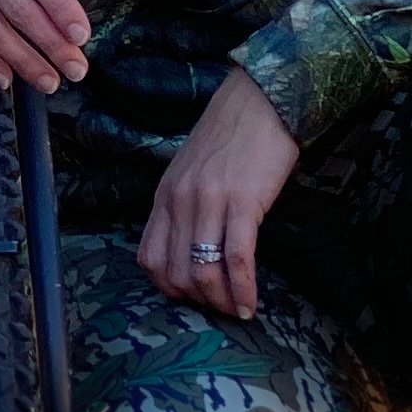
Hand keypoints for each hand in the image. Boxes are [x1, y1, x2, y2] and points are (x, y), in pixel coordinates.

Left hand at [137, 67, 300, 319]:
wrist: (261, 100)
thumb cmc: (232, 136)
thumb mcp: (192, 171)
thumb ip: (186, 206)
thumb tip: (194, 248)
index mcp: (165, 196)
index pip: (150, 258)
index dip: (169, 288)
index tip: (193, 297)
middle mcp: (180, 202)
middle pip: (176, 272)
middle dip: (198, 301)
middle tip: (220, 309)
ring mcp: (209, 202)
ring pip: (203, 271)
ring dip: (221, 301)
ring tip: (237, 310)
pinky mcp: (242, 202)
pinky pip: (236, 259)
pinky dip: (242, 289)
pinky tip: (251, 303)